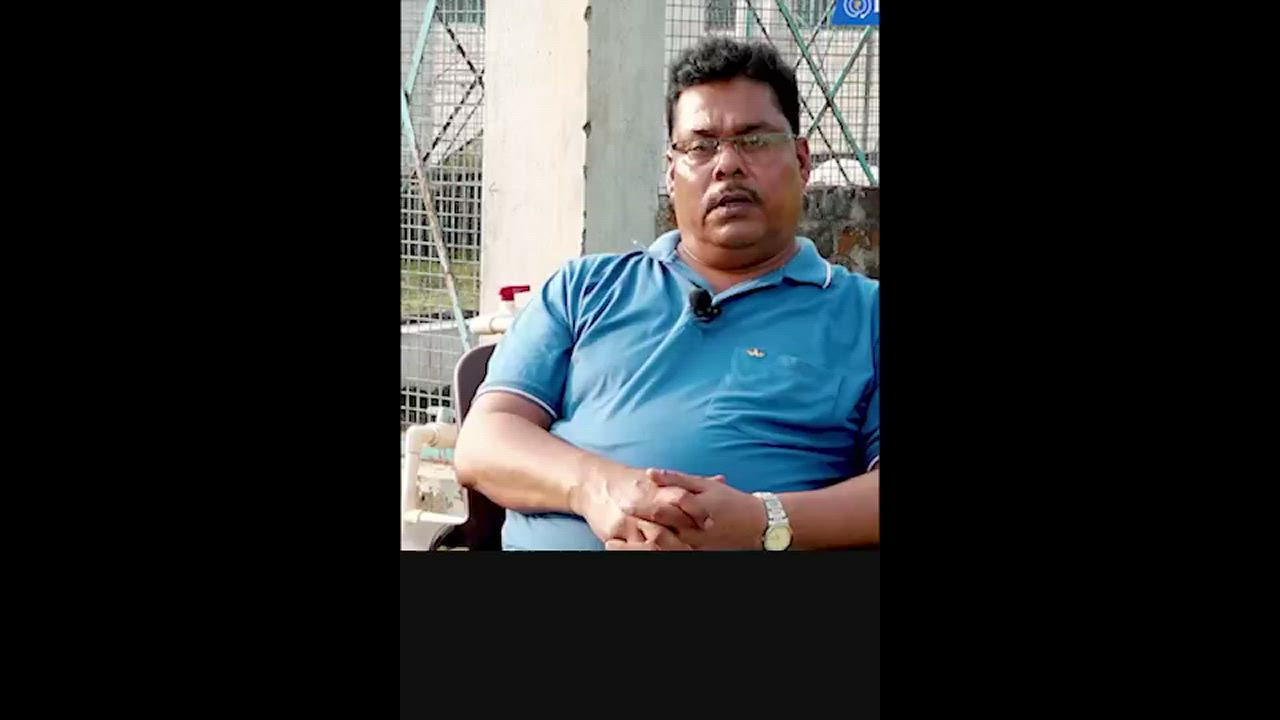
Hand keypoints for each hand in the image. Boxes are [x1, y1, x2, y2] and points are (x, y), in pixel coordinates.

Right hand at [570, 467, 711, 549]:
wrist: (592, 484)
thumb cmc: (630, 482)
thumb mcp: (657, 479)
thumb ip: (689, 482)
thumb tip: (721, 480)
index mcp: (654, 488)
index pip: (679, 497)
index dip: (696, 511)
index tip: (711, 523)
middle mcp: (641, 503)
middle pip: (667, 519)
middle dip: (685, 533)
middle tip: (700, 544)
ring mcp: (628, 520)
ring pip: (652, 538)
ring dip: (670, 548)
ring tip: (685, 552)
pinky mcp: (615, 533)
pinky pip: (633, 548)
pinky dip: (646, 552)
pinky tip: (657, 554)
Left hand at [607, 469, 766, 550]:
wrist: (758, 525)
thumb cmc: (729, 501)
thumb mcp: (703, 485)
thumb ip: (675, 479)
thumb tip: (649, 473)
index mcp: (692, 511)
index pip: (660, 510)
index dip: (639, 508)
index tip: (620, 502)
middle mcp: (692, 533)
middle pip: (658, 535)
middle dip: (634, 535)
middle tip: (611, 534)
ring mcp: (695, 548)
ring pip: (663, 551)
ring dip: (640, 550)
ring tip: (616, 547)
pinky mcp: (698, 556)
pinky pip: (674, 557)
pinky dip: (656, 555)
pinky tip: (639, 552)